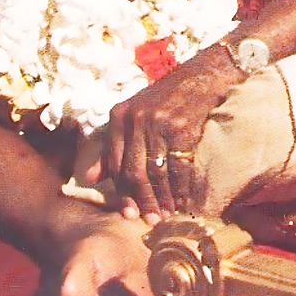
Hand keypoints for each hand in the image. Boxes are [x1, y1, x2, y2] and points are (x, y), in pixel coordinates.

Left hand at [101, 47, 240, 219]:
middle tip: (149, 220)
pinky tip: (185, 200)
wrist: (203, 74)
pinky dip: (181, 189)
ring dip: (162, 199)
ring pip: (156, 173)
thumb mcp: (134, 113)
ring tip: (167, 214)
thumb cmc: (168, 96)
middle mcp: (136, 119)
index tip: (129, 213)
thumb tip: (91, 179)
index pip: (116, 163)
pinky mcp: (182, 128)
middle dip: (142, 200)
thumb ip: (112, 144)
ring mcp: (158, 123)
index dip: (122, 192)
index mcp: (120, 115)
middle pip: (134, 172)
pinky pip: (178, 168)